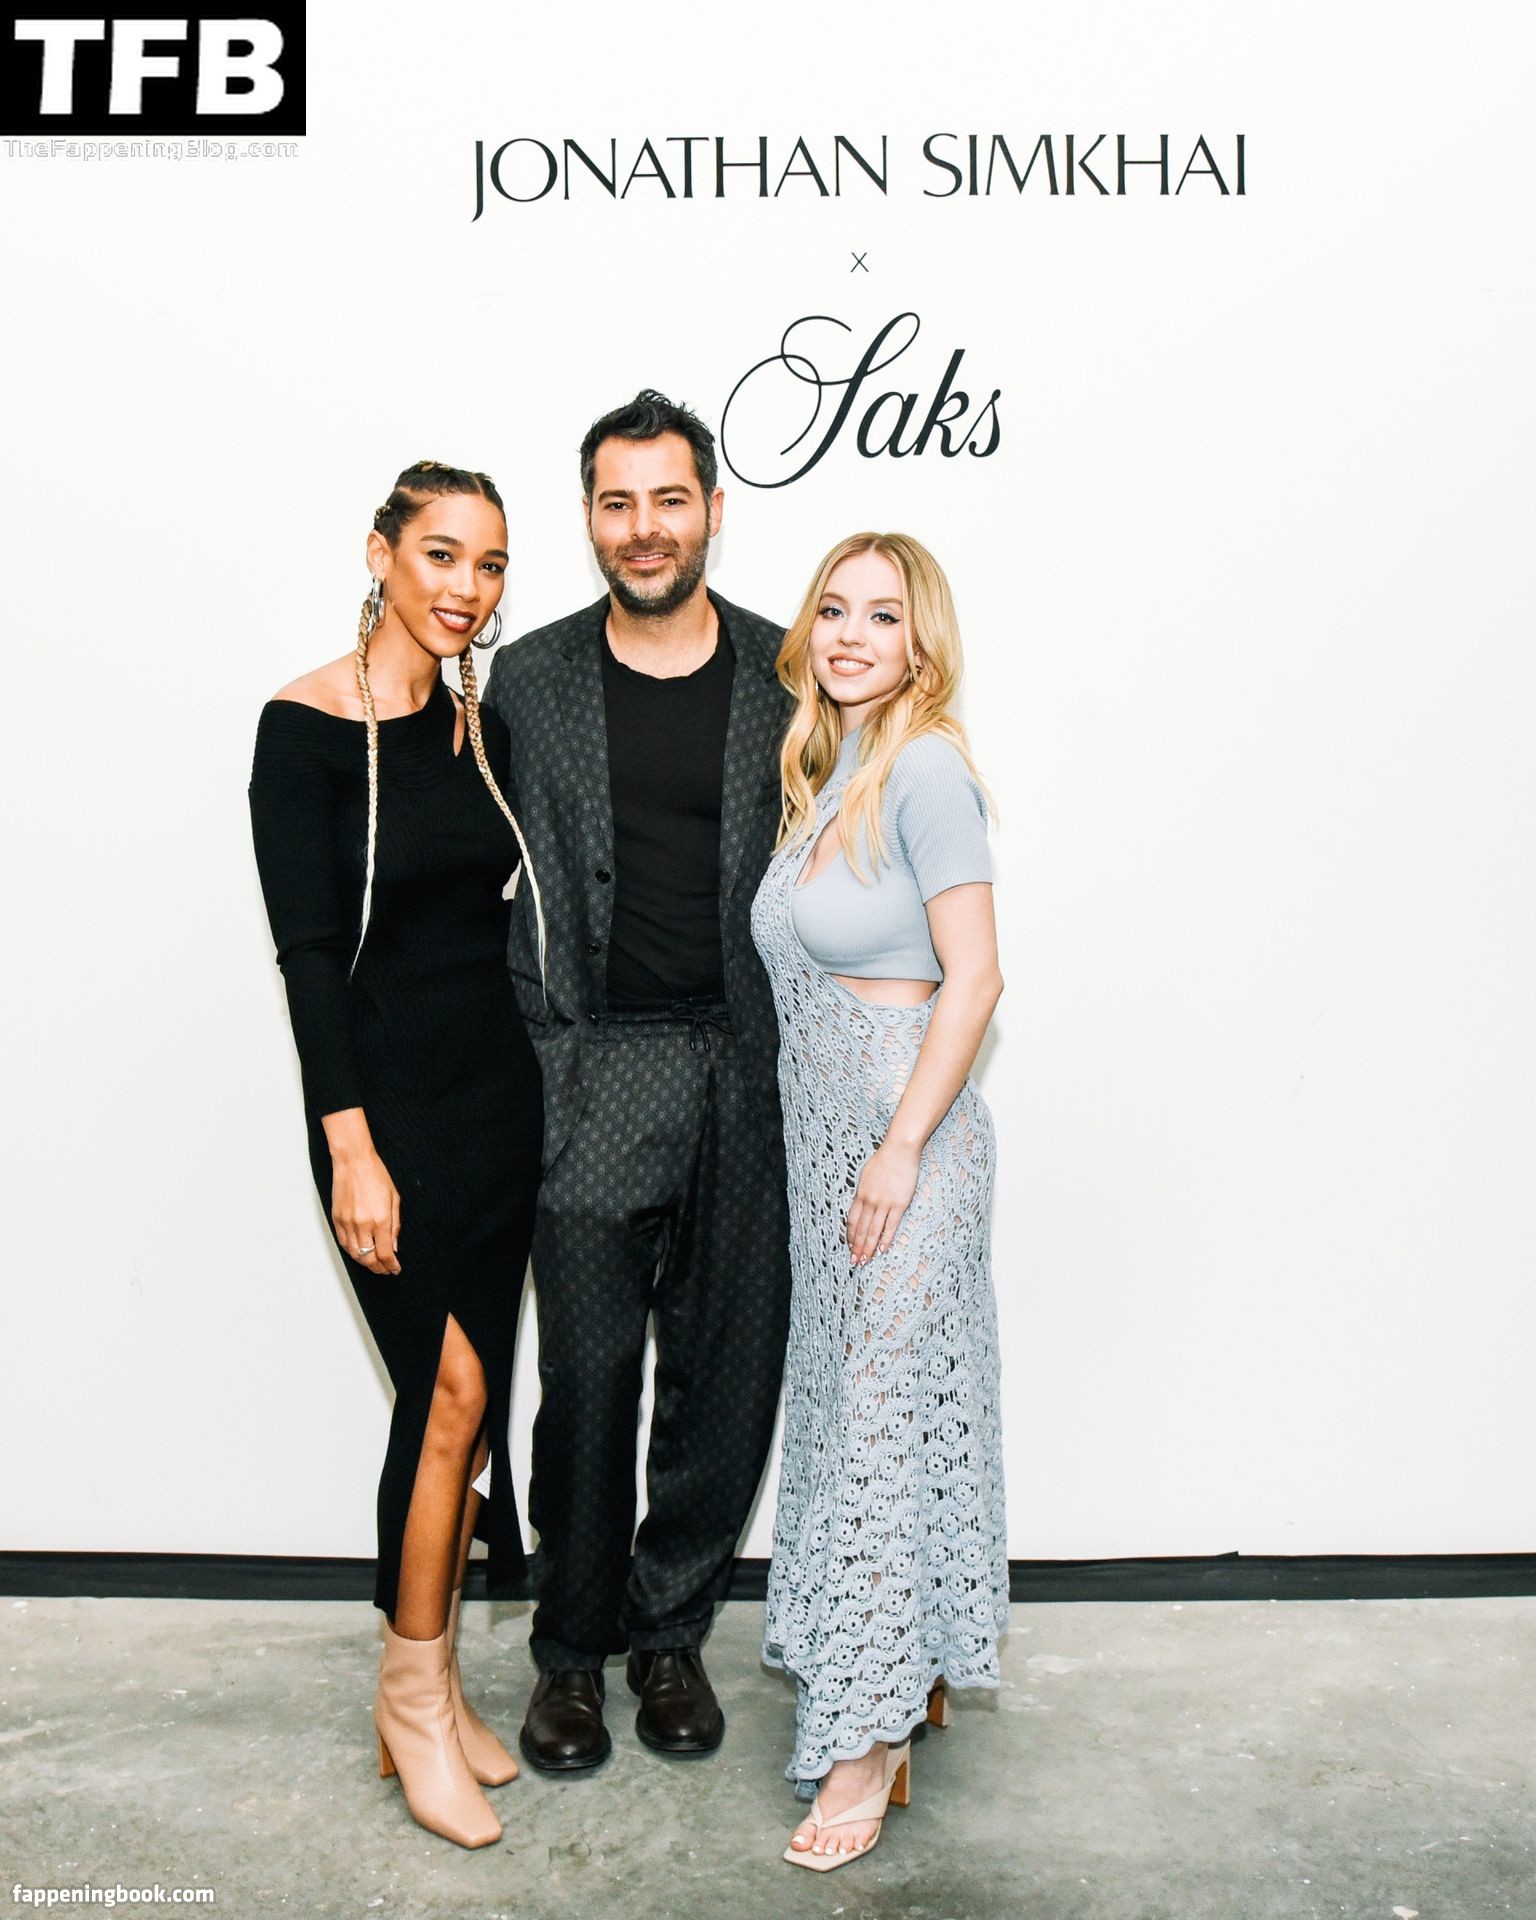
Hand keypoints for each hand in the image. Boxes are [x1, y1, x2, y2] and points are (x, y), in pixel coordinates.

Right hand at [330, 1146, 400, 1274]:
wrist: (353, 1162)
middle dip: (379, 1268)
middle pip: (369, 1258)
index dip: (391, 1265)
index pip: (385, 1253)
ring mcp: (347, 1223)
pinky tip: (359, 1253)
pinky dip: (352, 1252)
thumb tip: (394, 1247)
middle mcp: (362, 1225)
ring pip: (354, 1254)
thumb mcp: (394, 1199)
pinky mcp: (336, 1219)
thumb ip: (395, 1226)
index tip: (395, 1269)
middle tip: (386, 1270)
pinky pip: (343, 1243)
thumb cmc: (376, 1175)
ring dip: (365, 1263)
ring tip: (374, 1265)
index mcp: (380, 1220)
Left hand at [846, 1140, 921, 1266]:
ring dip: (868, 1248)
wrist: (899, 1150)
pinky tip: (882, 1249)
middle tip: (854, 1262)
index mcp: (860, 1194)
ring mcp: (884, 1203)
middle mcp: (870, 1201)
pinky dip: (886, 1239)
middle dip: (857, 1247)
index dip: (850, 1236)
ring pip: (873, 1231)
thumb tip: (860, 1203)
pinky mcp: (899, 1204)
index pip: (852, 1220)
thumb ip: (863, 1191)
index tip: (849, 1247)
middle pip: (861, 1229)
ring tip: (865, 1261)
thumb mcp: (866, 1175)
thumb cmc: (884, 1160)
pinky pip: (891, 1225)